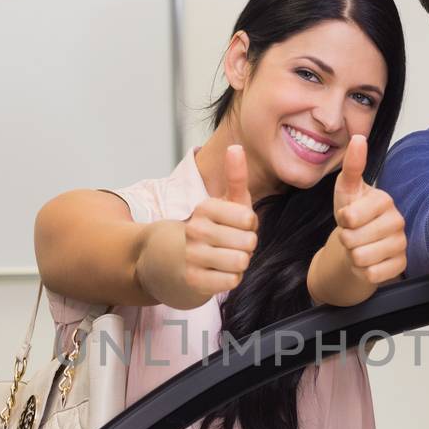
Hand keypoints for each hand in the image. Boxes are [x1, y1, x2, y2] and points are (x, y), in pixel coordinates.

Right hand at [181, 144, 259, 299]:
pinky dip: (231, 279)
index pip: (249, 219)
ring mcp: (192, 256)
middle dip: (246, 245)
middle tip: (232, 244)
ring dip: (240, 263)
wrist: (178, 259)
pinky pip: (232, 282)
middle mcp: (195, 230)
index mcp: (204, 208)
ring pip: (240, 263)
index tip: (237, 225)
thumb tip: (236, 146)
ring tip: (227, 257)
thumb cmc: (214, 228)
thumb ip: (236, 175)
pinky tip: (220, 272)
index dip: (250, 225)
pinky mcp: (193, 280)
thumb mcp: (227, 201)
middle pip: (248, 242)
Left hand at [332, 135, 405, 285]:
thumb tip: (358, 137)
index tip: (347, 217)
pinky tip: (369, 261)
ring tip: (360, 247)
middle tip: (353, 235)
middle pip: (354, 240)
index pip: (350, 217)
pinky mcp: (400, 265)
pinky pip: (373, 275)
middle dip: (346, 240)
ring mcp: (401, 244)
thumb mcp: (346, 190)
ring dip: (354, 256)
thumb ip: (352, 165)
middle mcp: (397, 221)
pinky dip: (364, 271)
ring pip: (362, 258)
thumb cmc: (353, 214)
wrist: (359, 243)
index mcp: (384, 201)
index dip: (342, 221)